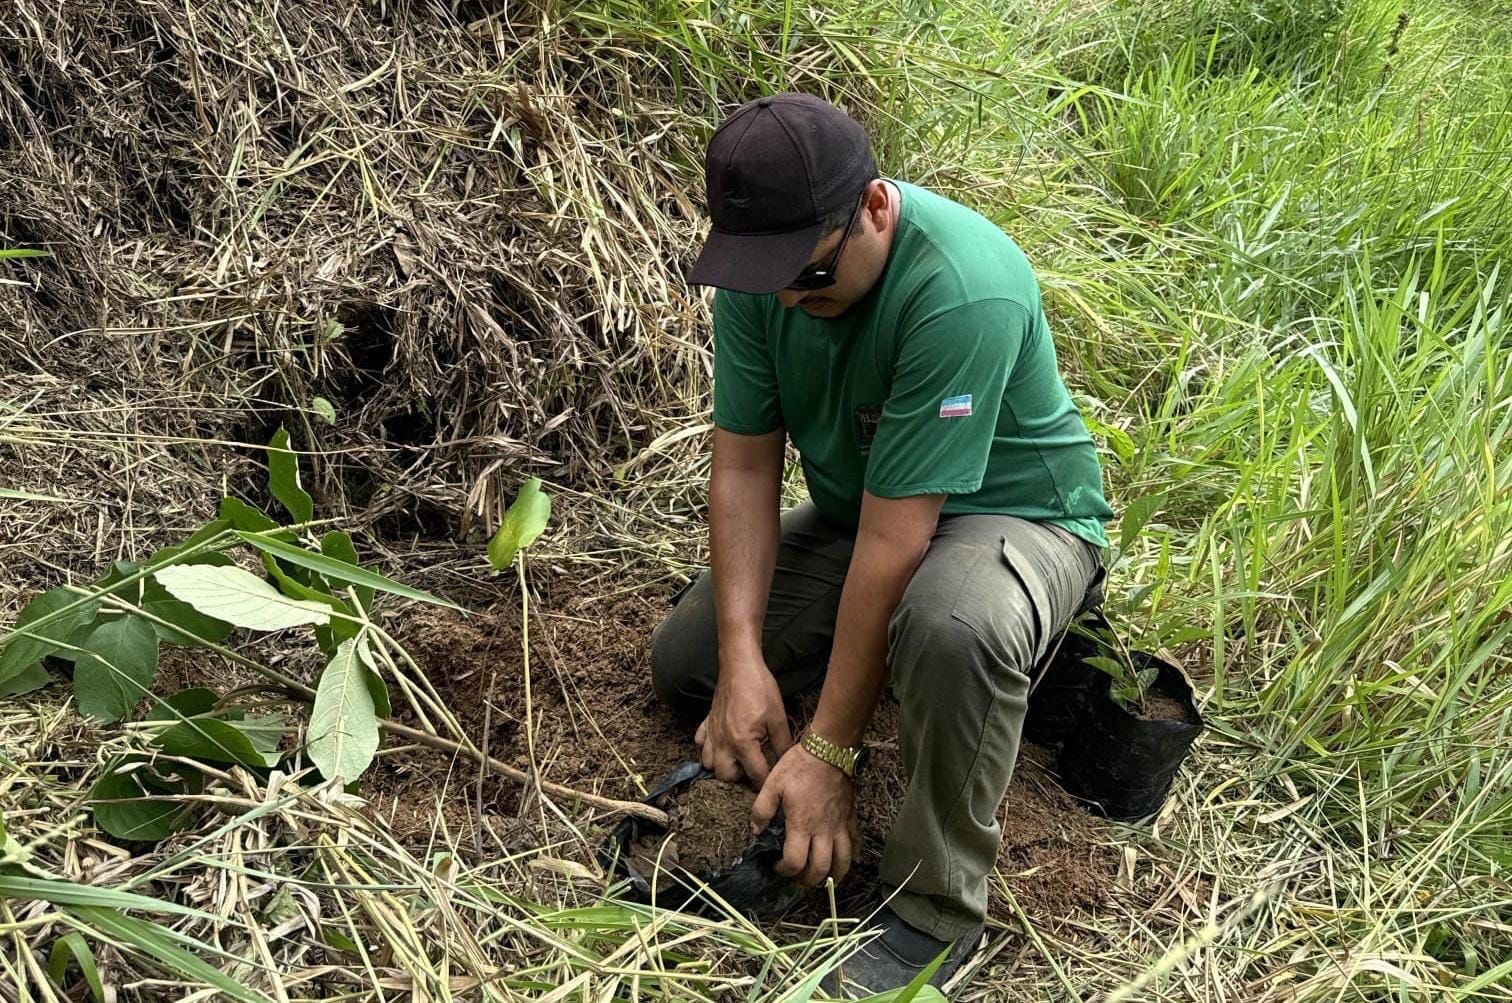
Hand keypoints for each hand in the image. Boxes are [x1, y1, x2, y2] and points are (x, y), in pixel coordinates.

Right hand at [694, 655, 793, 785]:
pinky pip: (700, 744)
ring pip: (708, 763)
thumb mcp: (778, 718)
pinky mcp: (706, 723)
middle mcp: (723, 743)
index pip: (755, 774)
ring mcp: (711, 733)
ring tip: (737, 758)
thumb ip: (783, 744)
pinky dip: (708, 747)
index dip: (766, 782)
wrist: (739, 665)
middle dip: (739, 777)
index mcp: (742, 743)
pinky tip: (721, 742)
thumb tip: (789, 761)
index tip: (773, 783)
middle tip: (753, 767)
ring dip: (722, 765)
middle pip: (725, 776)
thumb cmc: (760, 689)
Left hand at [750, 743, 860, 887]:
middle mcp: (823, 831)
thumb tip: (756, 830)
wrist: (829, 749)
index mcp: (802, 825)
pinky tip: (844, 859)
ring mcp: (840, 826)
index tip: (777, 866)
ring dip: (833, 876)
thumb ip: (762, 810)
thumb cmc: (800, 766)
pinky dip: (851, 856)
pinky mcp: (850, 818)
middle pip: (820, 869)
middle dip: (808, 880)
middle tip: (798, 878)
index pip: (796, 862)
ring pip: (843, 862)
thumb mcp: (772, 783)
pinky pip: (855, 843)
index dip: (785, 870)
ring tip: (822, 878)